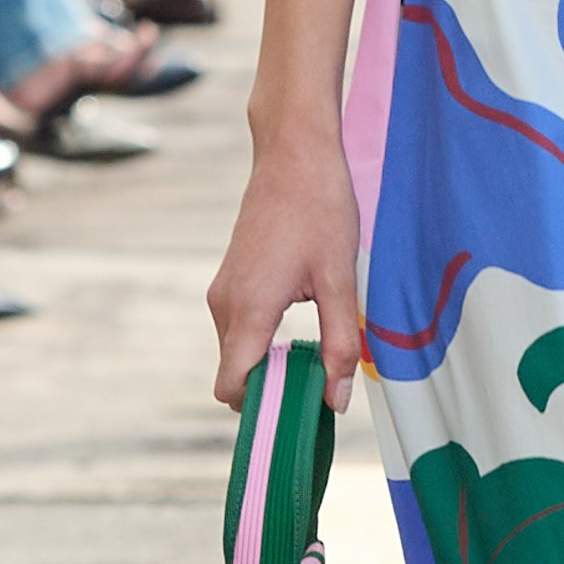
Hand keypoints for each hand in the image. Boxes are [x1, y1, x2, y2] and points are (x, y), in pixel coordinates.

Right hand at [208, 129, 363, 410]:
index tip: (301, 412)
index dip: (262, 410)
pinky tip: (305, 317)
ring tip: (319, 347)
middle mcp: (224, 304)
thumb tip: (336, 402)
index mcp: (248, 309)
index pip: (231, 388)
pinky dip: (265, 340)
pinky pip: (239, 329)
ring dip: (270, 362)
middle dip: (273, 388)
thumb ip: (340, 344)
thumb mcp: (341, 280)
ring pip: (237, 352)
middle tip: (323, 381)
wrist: (294, 152)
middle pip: (235, 375)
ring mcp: (222, 290)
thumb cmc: (321, 208)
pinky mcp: (229, 279)